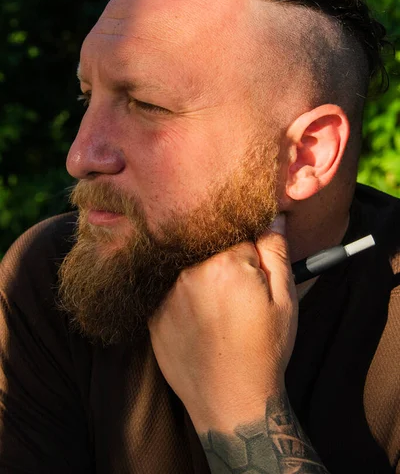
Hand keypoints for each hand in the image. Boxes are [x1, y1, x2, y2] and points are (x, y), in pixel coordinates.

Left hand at [148, 214, 297, 432]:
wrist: (231, 402)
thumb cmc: (264, 351)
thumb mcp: (285, 301)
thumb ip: (276, 251)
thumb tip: (272, 215)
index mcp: (225, 264)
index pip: (238, 237)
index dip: (250, 256)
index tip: (253, 279)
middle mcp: (189, 272)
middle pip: (210, 249)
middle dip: (224, 264)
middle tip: (236, 298)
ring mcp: (166, 293)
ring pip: (189, 267)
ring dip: (202, 278)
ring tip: (218, 312)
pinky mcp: (153, 314)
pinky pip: (169, 289)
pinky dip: (183, 296)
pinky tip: (198, 320)